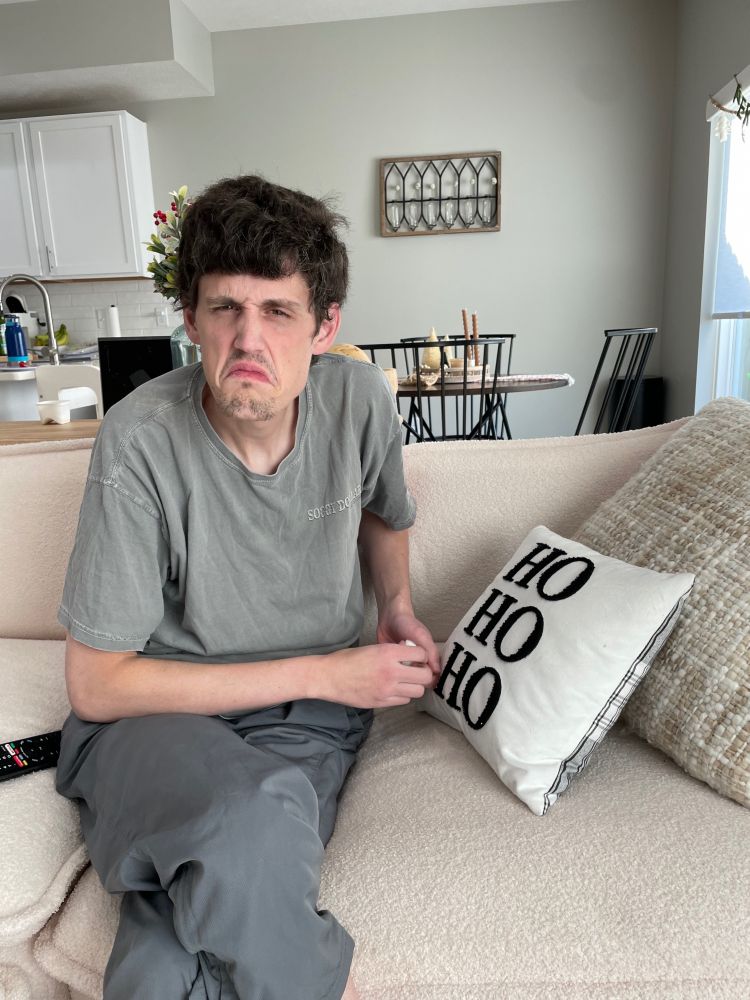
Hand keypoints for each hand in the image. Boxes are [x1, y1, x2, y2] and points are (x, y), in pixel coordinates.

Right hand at [320, 643, 434, 708]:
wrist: (328, 677)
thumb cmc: (347, 660)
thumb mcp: (373, 648)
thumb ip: (393, 652)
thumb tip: (410, 653)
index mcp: (388, 653)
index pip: (422, 654)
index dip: (421, 655)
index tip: (417, 657)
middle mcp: (391, 671)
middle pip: (425, 676)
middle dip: (423, 673)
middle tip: (416, 671)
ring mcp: (387, 689)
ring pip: (417, 691)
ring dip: (414, 686)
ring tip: (405, 681)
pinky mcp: (381, 702)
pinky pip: (403, 700)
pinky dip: (402, 695)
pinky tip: (393, 689)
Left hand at [376, 607, 440, 679]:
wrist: (389, 617)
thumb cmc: (409, 624)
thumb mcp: (421, 636)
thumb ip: (431, 652)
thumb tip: (437, 671)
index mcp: (428, 658)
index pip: (431, 677)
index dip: (426, 678)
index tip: (418, 672)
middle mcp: (417, 664)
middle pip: (418, 680)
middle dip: (411, 672)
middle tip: (405, 661)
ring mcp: (405, 665)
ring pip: (405, 678)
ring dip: (401, 670)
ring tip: (397, 658)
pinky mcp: (393, 665)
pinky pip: (394, 674)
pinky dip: (392, 669)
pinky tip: (389, 660)